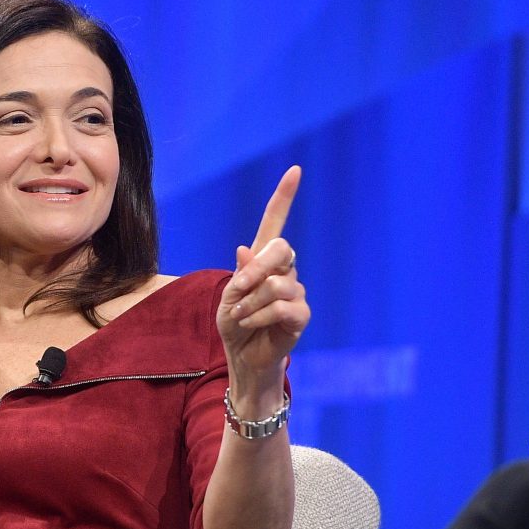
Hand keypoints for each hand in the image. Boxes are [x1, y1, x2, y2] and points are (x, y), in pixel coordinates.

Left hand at [216, 166, 310, 389]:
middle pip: (281, 250)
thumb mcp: (227, 297)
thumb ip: (239, 274)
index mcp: (264, 261)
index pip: (276, 223)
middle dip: (255, 270)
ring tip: (241, 316)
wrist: (243, 357)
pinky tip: (250, 324)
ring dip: (250, 302)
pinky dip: (258, 316)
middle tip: (237, 291)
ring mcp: (295, 292)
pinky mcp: (301, 314)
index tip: (294, 171)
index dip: (284, 198)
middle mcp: (284, 271)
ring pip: (276, 284)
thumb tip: (245, 249)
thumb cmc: (235, 325)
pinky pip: (280, 306)